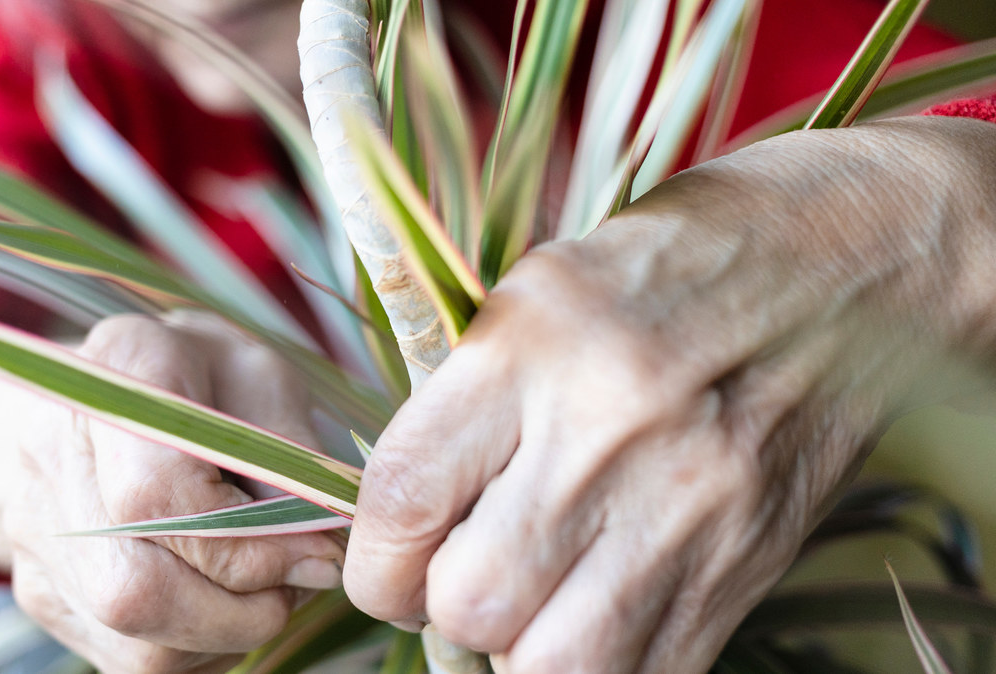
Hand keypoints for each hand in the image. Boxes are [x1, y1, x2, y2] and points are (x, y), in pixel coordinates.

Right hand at [0, 312, 344, 673]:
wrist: (112, 387)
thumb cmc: (206, 379)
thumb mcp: (264, 379)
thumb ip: (290, 454)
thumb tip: (317, 550)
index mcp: (115, 372)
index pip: (155, 496)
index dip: (247, 547)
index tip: (315, 554)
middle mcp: (49, 450)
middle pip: (134, 591)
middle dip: (242, 611)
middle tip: (299, 582)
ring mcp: (34, 530)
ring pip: (135, 644)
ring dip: (227, 635)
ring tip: (267, 586)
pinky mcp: (43, 590)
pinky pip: (129, 660)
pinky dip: (198, 647)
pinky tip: (222, 599)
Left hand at [344, 117, 995, 671]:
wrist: (841, 267)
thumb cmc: (666, 269)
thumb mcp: (535, 295)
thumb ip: (463, 412)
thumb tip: (404, 530)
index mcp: (531, 346)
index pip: (402, 500)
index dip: (373, 562)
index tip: (386, 566)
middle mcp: (607, 432)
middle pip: (470, 602)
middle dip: (442, 606)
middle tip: (462, 572)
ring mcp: (688, 508)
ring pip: (552, 665)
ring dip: (519, 647)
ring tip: (532, 598)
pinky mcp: (746, 565)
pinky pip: (645, 673)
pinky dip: (599, 661)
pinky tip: (597, 605)